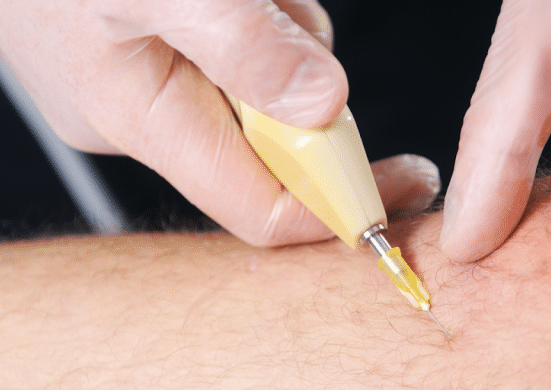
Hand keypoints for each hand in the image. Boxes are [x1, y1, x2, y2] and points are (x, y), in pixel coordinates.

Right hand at [0, 0, 437, 244]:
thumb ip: (246, 47)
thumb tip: (325, 107)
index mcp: (145, 120)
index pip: (264, 209)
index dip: (343, 204)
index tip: (410, 181)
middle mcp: (144, 117)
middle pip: (273, 140)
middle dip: (304, 80)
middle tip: (280, 7)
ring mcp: (140, 77)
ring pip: (259, 83)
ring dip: (278, 29)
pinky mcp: (145, 41)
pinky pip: (232, 44)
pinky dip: (252, 10)